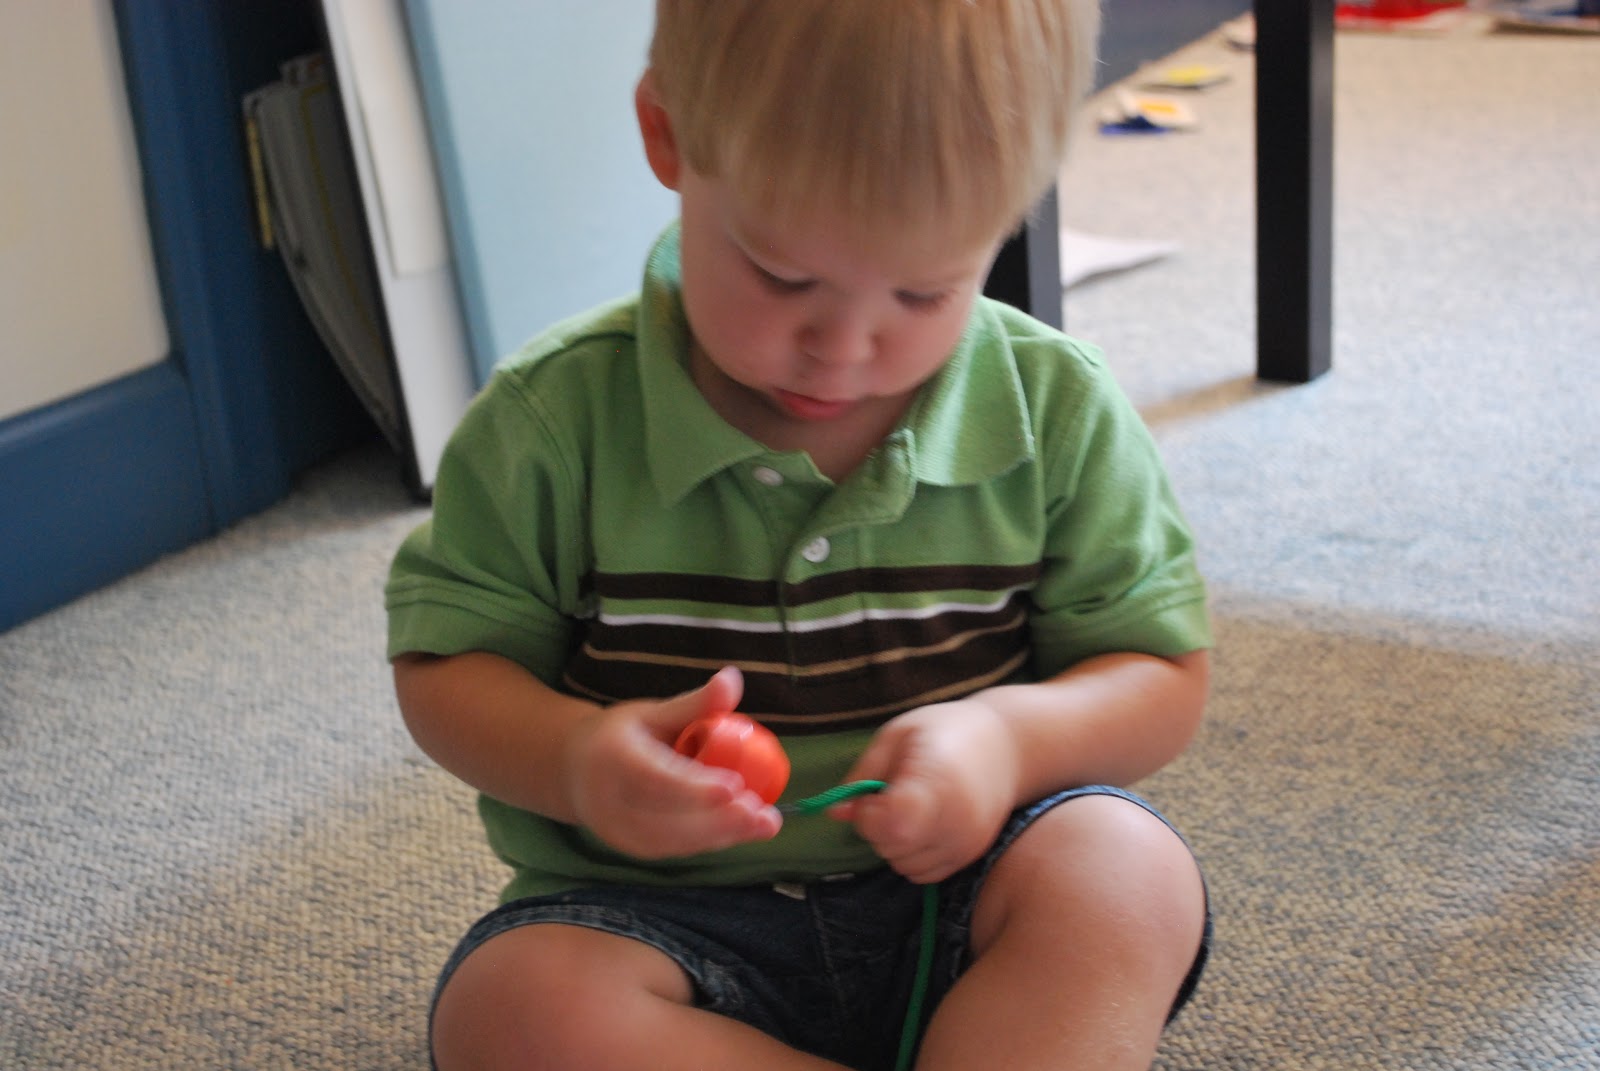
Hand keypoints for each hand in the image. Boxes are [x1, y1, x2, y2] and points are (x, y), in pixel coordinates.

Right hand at [563, 666, 781, 858]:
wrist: (572, 771)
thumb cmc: (619, 735)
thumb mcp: (652, 712)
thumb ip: (693, 703)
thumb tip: (733, 679)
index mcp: (613, 758)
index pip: (655, 778)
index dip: (694, 788)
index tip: (734, 787)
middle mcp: (609, 800)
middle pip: (667, 818)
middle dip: (719, 819)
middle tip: (762, 813)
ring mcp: (617, 830)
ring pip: (674, 841)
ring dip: (723, 835)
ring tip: (765, 823)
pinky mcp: (629, 848)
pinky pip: (674, 849)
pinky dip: (710, 842)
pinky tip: (742, 830)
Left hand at [836, 697, 1020, 883]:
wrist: (1007, 745)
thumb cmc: (945, 730)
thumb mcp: (896, 736)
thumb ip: (863, 775)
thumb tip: (835, 812)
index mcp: (937, 781)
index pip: (891, 824)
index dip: (869, 815)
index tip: (872, 795)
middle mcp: (957, 819)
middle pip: (892, 848)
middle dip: (877, 827)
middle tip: (891, 795)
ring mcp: (967, 842)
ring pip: (905, 866)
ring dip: (894, 844)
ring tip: (909, 808)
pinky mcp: (972, 856)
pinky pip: (924, 874)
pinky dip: (913, 855)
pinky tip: (922, 825)